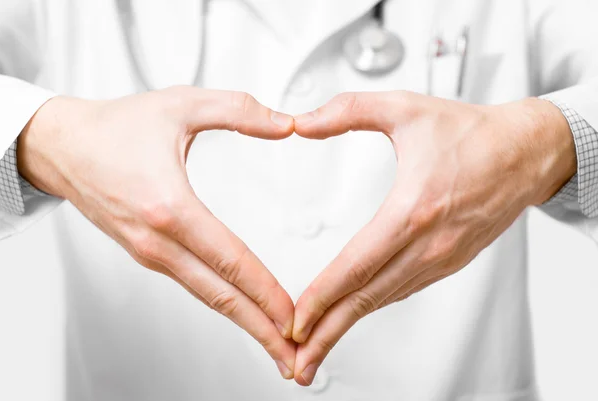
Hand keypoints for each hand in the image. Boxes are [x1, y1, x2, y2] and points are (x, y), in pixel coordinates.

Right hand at [18, 86, 296, 378]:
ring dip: (244, 322)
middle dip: (261, 329)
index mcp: (169, 207)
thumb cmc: (114, 128)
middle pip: (220, 296)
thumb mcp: (181, 104)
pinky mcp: (147, 255)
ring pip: (207, 296)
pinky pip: (192, 284)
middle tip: (295, 357)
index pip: (230, 262)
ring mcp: (150, 253)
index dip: (266, 293)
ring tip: (276, 343)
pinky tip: (241, 310)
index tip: (295, 318)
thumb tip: (286, 123)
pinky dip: (222, 303)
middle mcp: (157, 242)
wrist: (62, 147)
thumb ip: (239, 110)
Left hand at [290, 91, 575, 384]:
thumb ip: (347, 111)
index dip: (323, 296)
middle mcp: (430, 244)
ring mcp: (442, 258)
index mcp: (414, 209)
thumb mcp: (404, 108)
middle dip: (327, 332)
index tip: (296, 320)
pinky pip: (403, 291)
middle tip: (296, 362)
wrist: (526, 152)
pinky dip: (373, 307)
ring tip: (316, 348)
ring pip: (385, 300)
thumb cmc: (470, 132)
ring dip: (347, 325)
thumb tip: (301, 123)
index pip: (358, 265)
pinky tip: (353, 314)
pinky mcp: (449, 262)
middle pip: (368, 298)